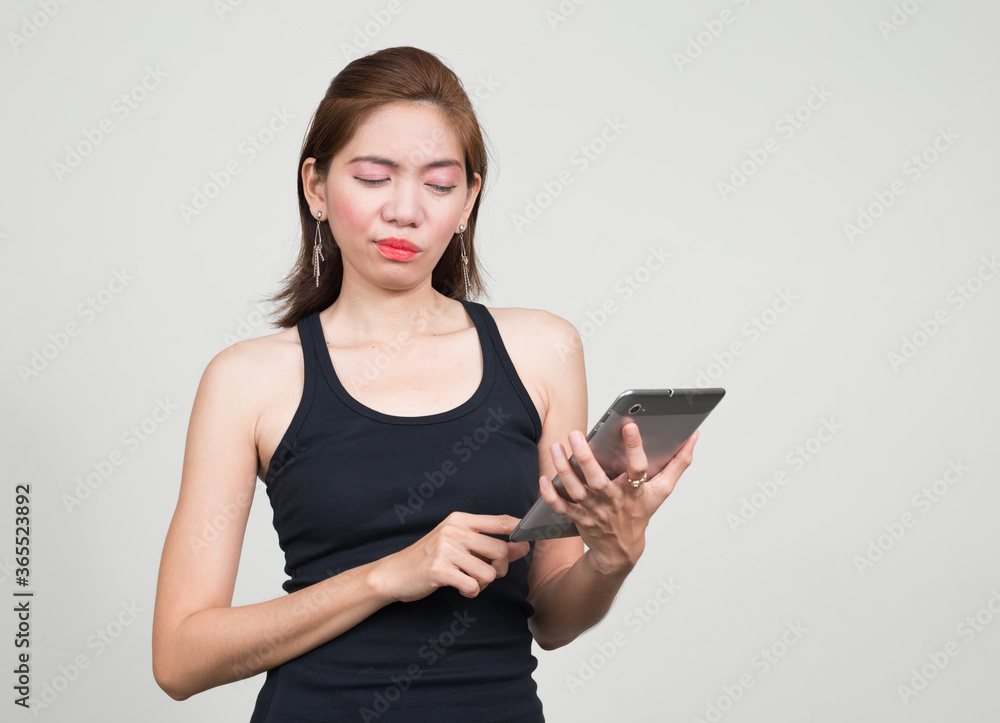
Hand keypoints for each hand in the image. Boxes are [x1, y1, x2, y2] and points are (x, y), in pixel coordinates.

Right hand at [372, 512, 530, 602]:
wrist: (394, 573)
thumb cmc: (430, 558)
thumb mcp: (458, 544)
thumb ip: (489, 544)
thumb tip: (523, 545)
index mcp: (460, 519)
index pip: (502, 521)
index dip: (522, 531)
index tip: (531, 541)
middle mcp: (454, 530)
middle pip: (500, 550)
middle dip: (500, 568)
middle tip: (486, 573)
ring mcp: (445, 549)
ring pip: (489, 572)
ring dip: (483, 584)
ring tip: (468, 581)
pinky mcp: (439, 569)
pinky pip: (473, 586)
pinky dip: (471, 592)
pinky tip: (459, 588)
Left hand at [538, 424, 698, 575]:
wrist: (621, 551)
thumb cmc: (640, 514)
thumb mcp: (662, 491)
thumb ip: (679, 464)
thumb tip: (693, 438)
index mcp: (635, 492)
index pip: (638, 468)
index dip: (635, 448)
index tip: (629, 426)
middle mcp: (613, 500)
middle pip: (598, 480)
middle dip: (585, 457)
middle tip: (575, 435)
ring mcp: (594, 510)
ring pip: (576, 490)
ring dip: (564, 469)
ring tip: (557, 447)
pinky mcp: (578, 517)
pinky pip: (561, 506)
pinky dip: (550, 495)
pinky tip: (544, 478)